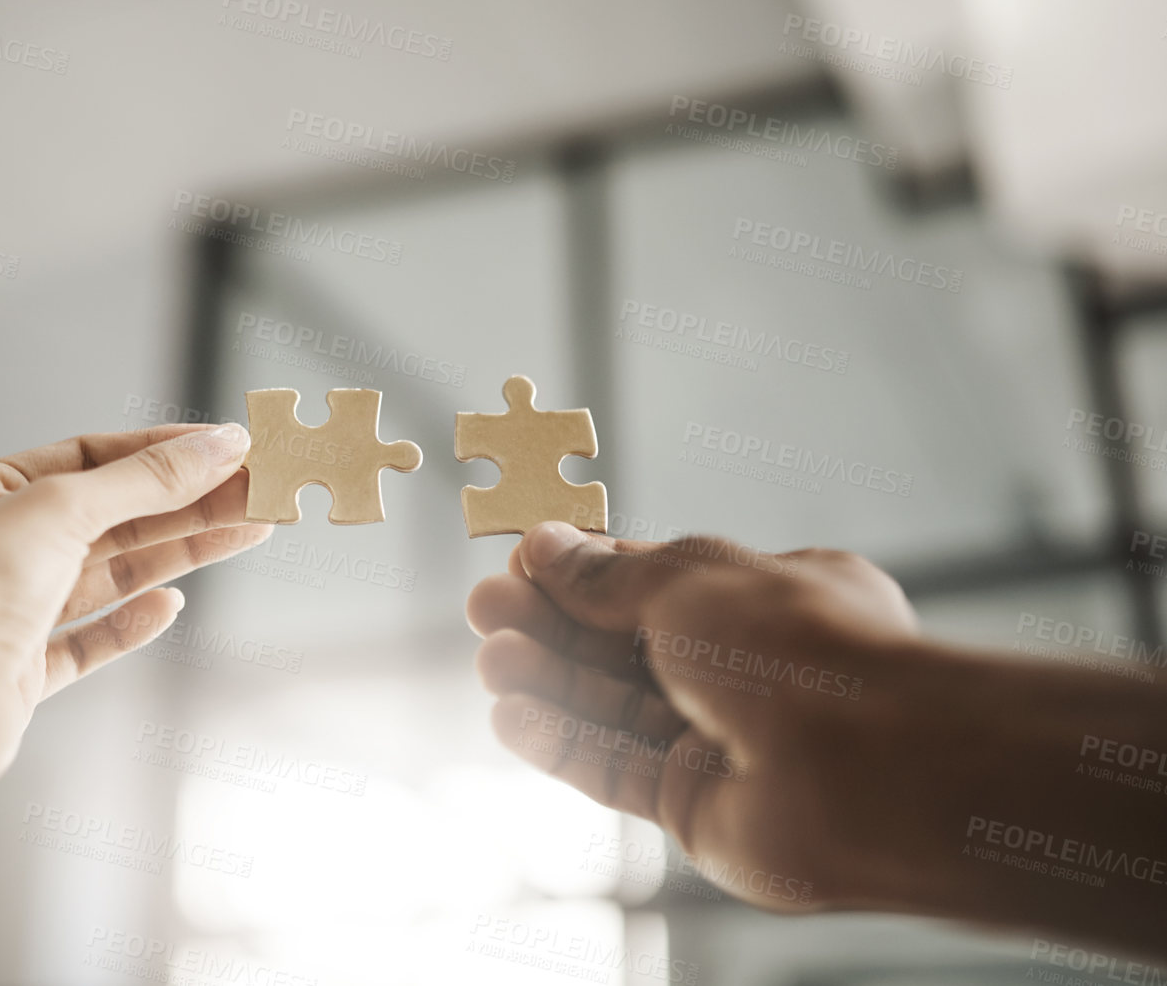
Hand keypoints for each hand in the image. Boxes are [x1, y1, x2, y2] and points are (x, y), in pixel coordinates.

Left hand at [0, 423, 270, 796]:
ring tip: (250, 530)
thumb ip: (146, 479)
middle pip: (111, 516)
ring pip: (109, 575)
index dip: (164, 453)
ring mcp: (8, 613)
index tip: (231, 447)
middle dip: (188, 502)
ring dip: (179, 553)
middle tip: (261, 490)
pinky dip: (132, 622)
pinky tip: (171, 604)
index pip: (89, 458)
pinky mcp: (21, 673)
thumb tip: (217, 445)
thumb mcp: (63, 506)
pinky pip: (88, 641)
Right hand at [467, 523, 920, 909]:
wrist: (867, 770)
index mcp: (770, 599)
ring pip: (614, 707)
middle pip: (626, 646)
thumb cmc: (802, 651)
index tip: (522, 561)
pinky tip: (510, 716)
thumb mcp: (688, 581)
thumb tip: (547, 547)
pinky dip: (561, 742)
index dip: (587, 573)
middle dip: (553, 625)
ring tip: (490, 658)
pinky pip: (615, 767)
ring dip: (548, 682)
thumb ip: (607, 577)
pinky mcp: (696, 805)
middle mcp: (750, 670)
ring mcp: (724, 741)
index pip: (658, 581)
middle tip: (485, 608)